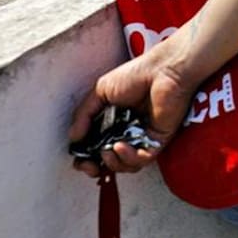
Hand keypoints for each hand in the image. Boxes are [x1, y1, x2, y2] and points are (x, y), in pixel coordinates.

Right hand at [68, 48, 196, 176]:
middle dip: (97, 168)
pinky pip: (143, 158)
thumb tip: (73, 138)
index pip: (97, 147)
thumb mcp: (101, 92)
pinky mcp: (158, 140)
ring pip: (127, 164)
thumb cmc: (136, 74)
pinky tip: (120, 146)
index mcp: (114, 121)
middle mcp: (128, 132)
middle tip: (91, 167)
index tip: (80, 162)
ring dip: (114, 163)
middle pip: (111, 161)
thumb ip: (84, 115)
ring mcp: (143, 137)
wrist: (163, 70)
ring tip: (108, 151)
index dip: (87, 159)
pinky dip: (130, 157)